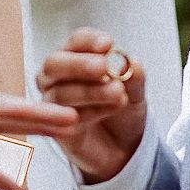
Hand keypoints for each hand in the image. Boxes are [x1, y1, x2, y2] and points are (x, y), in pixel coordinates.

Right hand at [35, 28, 146, 183]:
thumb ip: (133, 76)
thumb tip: (127, 61)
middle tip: (103, 67)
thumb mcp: (136, 91)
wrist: (123, 148)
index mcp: (76, 59)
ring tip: (118, 94)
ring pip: (60, 93)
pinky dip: (89, 113)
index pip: (76, 42)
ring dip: (91, 92)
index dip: (89, 41)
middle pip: (54, 64)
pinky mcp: (55, 129)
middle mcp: (58, 78)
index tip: (108, 44)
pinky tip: (108, 111)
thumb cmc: (123, 112)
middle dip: (79, 64)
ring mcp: (54, 104)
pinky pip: (65, 119)